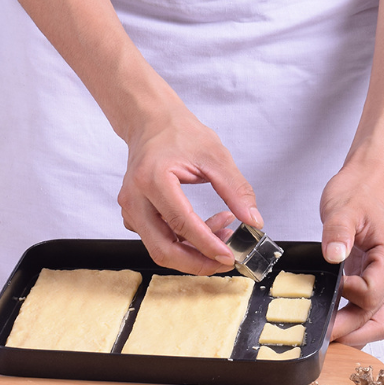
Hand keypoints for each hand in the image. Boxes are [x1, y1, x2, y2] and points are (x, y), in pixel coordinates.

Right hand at [118, 106, 262, 275]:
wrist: (151, 123)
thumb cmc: (178, 133)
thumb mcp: (215, 156)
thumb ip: (236, 190)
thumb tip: (253, 220)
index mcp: (152, 179)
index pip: (181, 224)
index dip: (207, 245)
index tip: (229, 256)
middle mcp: (135, 198)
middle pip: (163, 249)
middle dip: (197, 262)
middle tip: (226, 259)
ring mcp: (130, 208)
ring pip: (160, 248)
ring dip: (193, 251)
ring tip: (223, 232)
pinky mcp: (134, 215)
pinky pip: (157, 239)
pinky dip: (183, 241)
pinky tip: (205, 226)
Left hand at [320, 166, 383, 346]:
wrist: (367, 184)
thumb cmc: (358, 193)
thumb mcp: (342, 207)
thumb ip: (338, 231)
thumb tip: (334, 255)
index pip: (371, 294)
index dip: (346, 296)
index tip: (327, 287)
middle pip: (377, 319)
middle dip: (349, 331)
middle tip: (319, 333)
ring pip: (375, 322)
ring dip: (351, 332)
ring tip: (322, 332)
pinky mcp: (373, 281)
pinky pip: (367, 311)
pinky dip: (350, 321)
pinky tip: (328, 318)